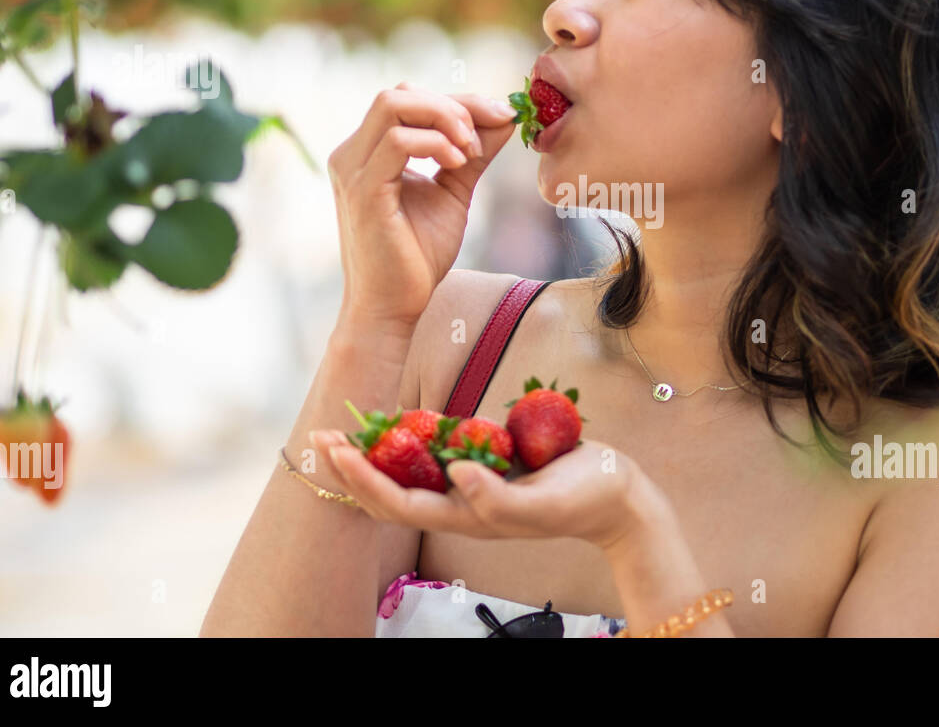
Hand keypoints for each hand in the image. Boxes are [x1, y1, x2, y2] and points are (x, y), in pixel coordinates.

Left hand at [309, 431, 656, 550]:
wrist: (619, 496)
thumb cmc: (585, 499)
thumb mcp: (544, 503)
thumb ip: (498, 500)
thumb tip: (455, 475)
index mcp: (467, 516)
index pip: (398, 503)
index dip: (362, 479)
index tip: (336, 450)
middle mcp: (462, 502)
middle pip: (391, 491)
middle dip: (352, 467)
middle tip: (319, 434)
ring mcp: (473, 484)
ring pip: (410, 472)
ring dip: (374, 452)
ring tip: (344, 428)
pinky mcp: (488, 464)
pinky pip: (441, 452)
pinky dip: (413, 439)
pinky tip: (397, 423)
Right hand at [327, 85, 516, 331]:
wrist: (393, 307)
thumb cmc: (417, 256)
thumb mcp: (453, 192)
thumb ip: (474, 154)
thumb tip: (505, 117)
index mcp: (368, 151)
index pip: (410, 98)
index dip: (458, 101)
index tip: (501, 116)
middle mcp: (352, 153)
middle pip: (400, 92)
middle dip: (453, 105)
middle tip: (484, 137)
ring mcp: (353, 169)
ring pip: (394, 103)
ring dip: (446, 119)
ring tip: (471, 153)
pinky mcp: (363, 190)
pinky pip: (399, 141)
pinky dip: (436, 143)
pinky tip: (459, 164)